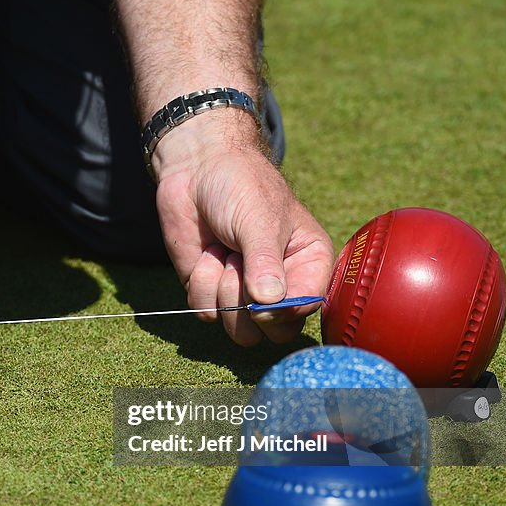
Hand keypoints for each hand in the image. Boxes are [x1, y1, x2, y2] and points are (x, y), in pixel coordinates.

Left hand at [152, 111, 333, 345]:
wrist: (195, 171)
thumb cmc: (240, 187)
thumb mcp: (260, 220)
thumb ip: (265, 262)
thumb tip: (269, 305)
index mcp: (309, 265)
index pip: (307, 310)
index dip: (283, 310)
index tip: (263, 293)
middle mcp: (280, 287)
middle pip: (274, 333)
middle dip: (249, 308)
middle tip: (239, 266)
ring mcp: (244, 294)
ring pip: (237, 329)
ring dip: (223, 290)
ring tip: (224, 252)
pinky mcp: (211, 292)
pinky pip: (204, 310)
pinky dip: (201, 281)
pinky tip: (207, 253)